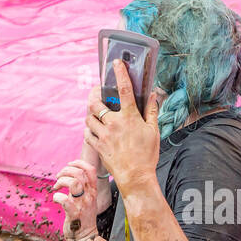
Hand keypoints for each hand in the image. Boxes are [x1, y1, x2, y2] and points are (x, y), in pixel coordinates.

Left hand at [52, 159, 99, 240]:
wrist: (85, 237)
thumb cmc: (83, 217)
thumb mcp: (87, 199)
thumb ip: (82, 188)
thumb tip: (71, 174)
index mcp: (93, 191)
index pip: (90, 170)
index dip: (78, 163)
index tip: (69, 165)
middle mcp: (89, 195)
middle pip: (80, 173)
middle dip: (66, 171)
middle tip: (58, 177)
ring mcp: (82, 204)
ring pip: (74, 182)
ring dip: (61, 181)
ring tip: (56, 186)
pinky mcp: (73, 213)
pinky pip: (64, 200)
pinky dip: (56, 196)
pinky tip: (56, 199)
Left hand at [85, 60, 161, 195]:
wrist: (136, 177)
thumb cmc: (147, 155)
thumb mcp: (153, 131)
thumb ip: (151, 111)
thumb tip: (153, 95)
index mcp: (129, 117)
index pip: (125, 89)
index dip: (120, 73)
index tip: (117, 63)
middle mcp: (113, 124)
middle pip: (95, 102)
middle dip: (94, 95)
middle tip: (97, 94)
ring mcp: (103, 135)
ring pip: (88, 117)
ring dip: (91, 114)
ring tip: (96, 114)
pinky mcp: (97, 146)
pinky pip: (87, 133)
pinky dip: (89, 129)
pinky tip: (94, 130)